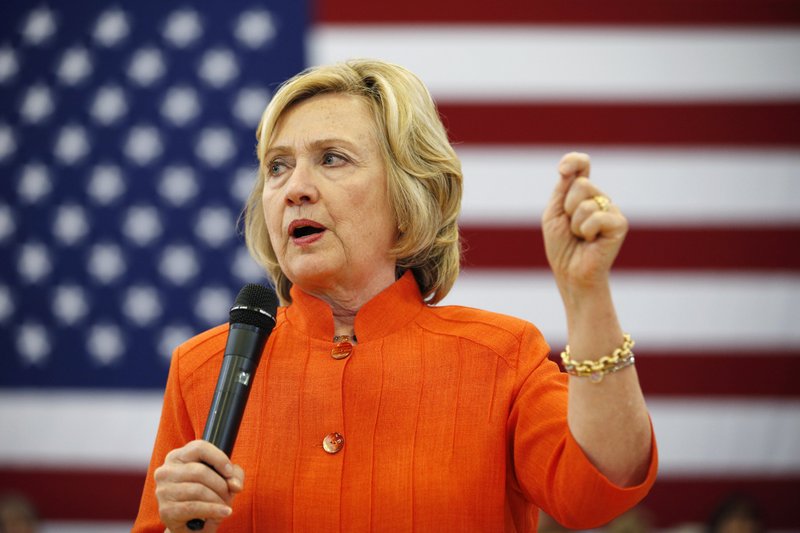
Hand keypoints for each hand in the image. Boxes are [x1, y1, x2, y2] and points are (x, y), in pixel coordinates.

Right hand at [153, 440, 243, 532]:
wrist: (189, 524)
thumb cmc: (205, 496)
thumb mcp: (221, 479)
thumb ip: (233, 475)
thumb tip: (235, 485)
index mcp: (177, 456)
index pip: (199, 448)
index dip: (219, 458)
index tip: (230, 472)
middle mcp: (166, 471)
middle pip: (200, 471)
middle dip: (221, 485)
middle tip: (230, 495)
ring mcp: (163, 490)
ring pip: (198, 490)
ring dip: (218, 499)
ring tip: (226, 505)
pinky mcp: (166, 510)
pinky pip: (194, 507)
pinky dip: (213, 510)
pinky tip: (224, 513)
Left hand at [541, 152, 627, 295]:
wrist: (570, 273)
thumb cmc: (561, 245)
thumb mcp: (554, 213)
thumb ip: (562, 189)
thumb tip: (570, 167)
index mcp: (581, 193)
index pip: (582, 165)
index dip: (574, 161)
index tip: (563, 169)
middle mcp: (599, 198)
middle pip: (581, 184)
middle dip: (567, 208)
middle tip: (571, 227)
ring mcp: (611, 209)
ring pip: (586, 202)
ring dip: (575, 224)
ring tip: (581, 237)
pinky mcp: (619, 223)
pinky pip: (596, 216)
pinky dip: (586, 231)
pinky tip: (592, 241)